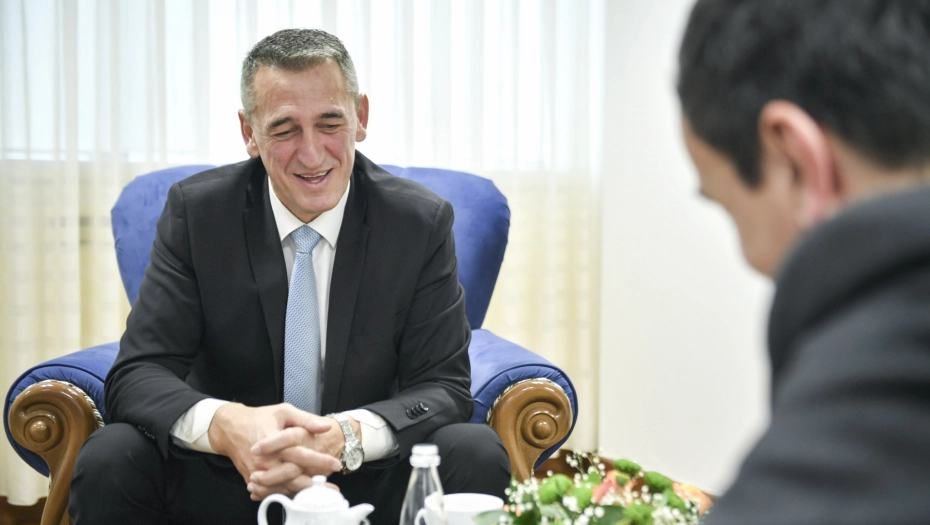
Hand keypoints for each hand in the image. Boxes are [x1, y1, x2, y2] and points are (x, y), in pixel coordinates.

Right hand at [246, 415, 360, 499]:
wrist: (230, 429)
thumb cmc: (258, 418)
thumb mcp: (283, 412)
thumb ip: (306, 420)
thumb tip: (325, 427)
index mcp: (275, 442)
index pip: (301, 455)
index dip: (320, 461)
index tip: (335, 464)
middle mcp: (266, 460)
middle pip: (293, 476)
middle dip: (314, 482)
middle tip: (331, 485)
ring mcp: (257, 472)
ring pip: (283, 487)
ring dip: (301, 491)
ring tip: (320, 492)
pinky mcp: (252, 479)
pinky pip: (271, 490)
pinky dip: (286, 493)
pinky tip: (300, 493)